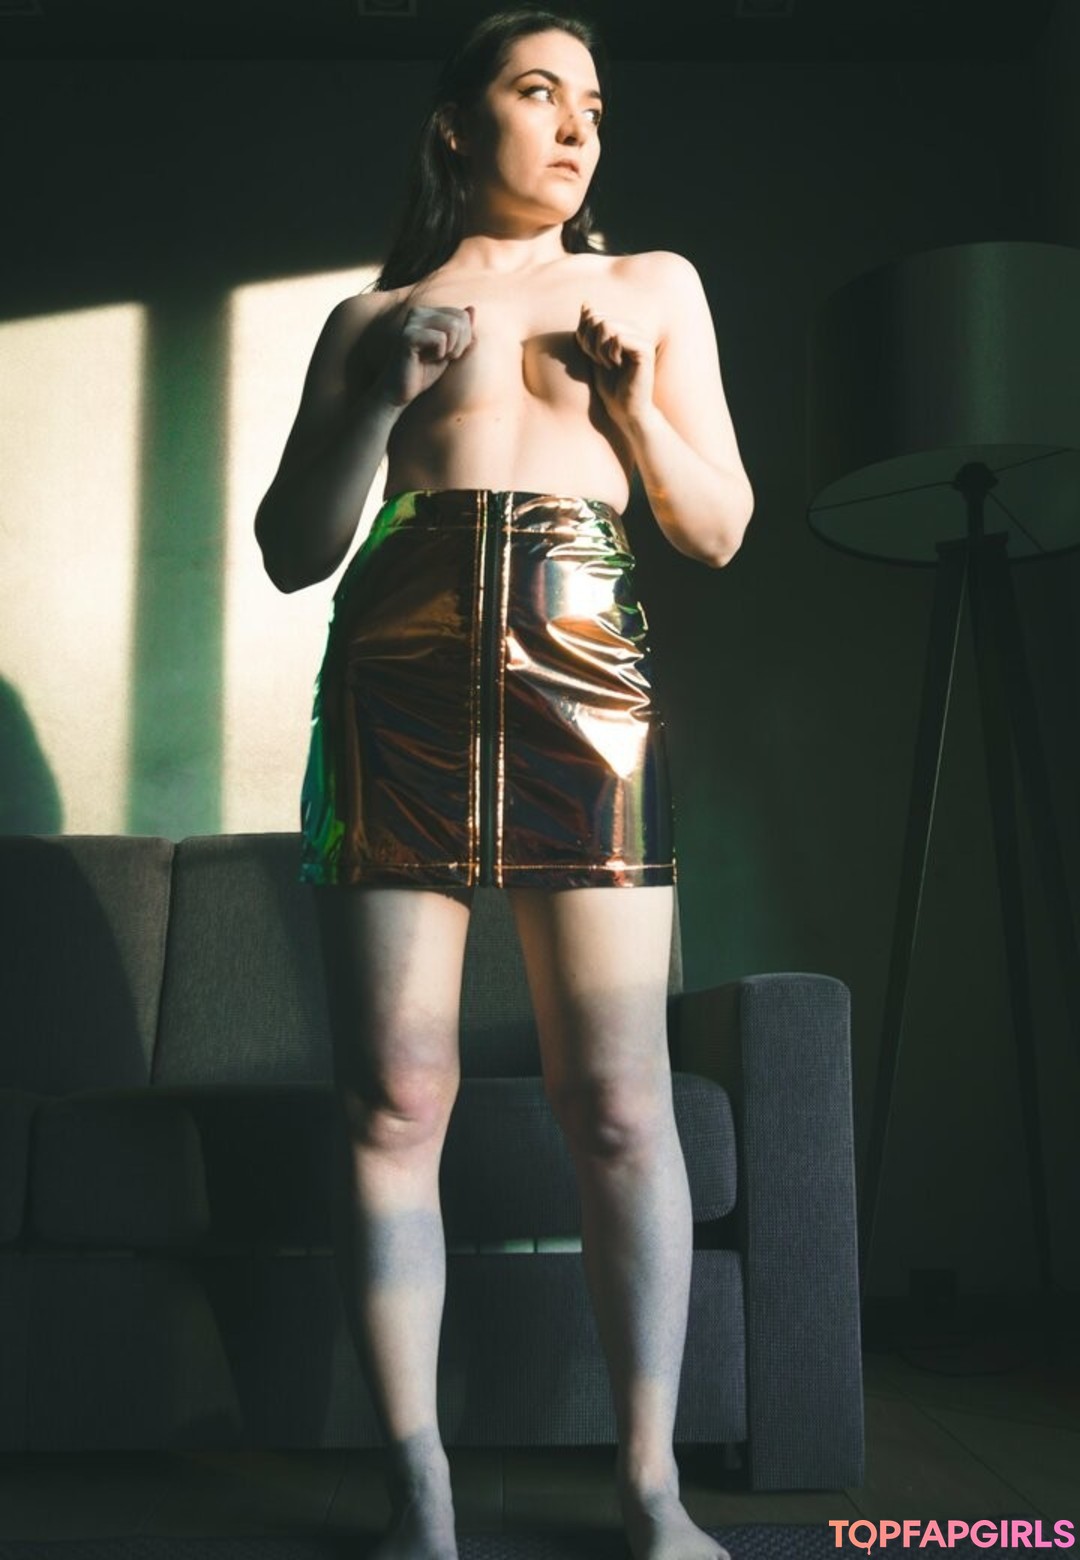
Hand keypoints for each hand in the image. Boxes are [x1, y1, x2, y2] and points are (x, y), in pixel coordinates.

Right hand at [376, 303, 475, 408]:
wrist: (400, 391)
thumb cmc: (425, 371)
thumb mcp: (449, 349)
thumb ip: (461, 330)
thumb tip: (472, 308)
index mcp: (427, 312)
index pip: (463, 315)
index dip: (465, 338)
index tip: (449, 352)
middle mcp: (418, 312)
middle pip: (460, 319)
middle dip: (459, 344)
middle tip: (444, 357)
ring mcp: (412, 322)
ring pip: (453, 326)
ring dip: (451, 349)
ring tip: (436, 358)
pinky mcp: (408, 336)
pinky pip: (441, 339)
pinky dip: (440, 354)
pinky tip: (426, 360)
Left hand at [575, 303, 656, 432]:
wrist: (624, 410)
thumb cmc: (610, 386)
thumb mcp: (592, 353)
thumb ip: (589, 329)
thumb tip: (586, 303)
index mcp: (622, 327)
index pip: (592, 314)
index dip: (583, 334)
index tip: (589, 354)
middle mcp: (633, 328)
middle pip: (597, 318)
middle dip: (589, 341)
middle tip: (597, 360)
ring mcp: (641, 337)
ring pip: (606, 325)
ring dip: (599, 348)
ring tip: (606, 363)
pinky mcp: (645, 350)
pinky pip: (618, 338)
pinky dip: (610, 353)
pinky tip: (615, 365)